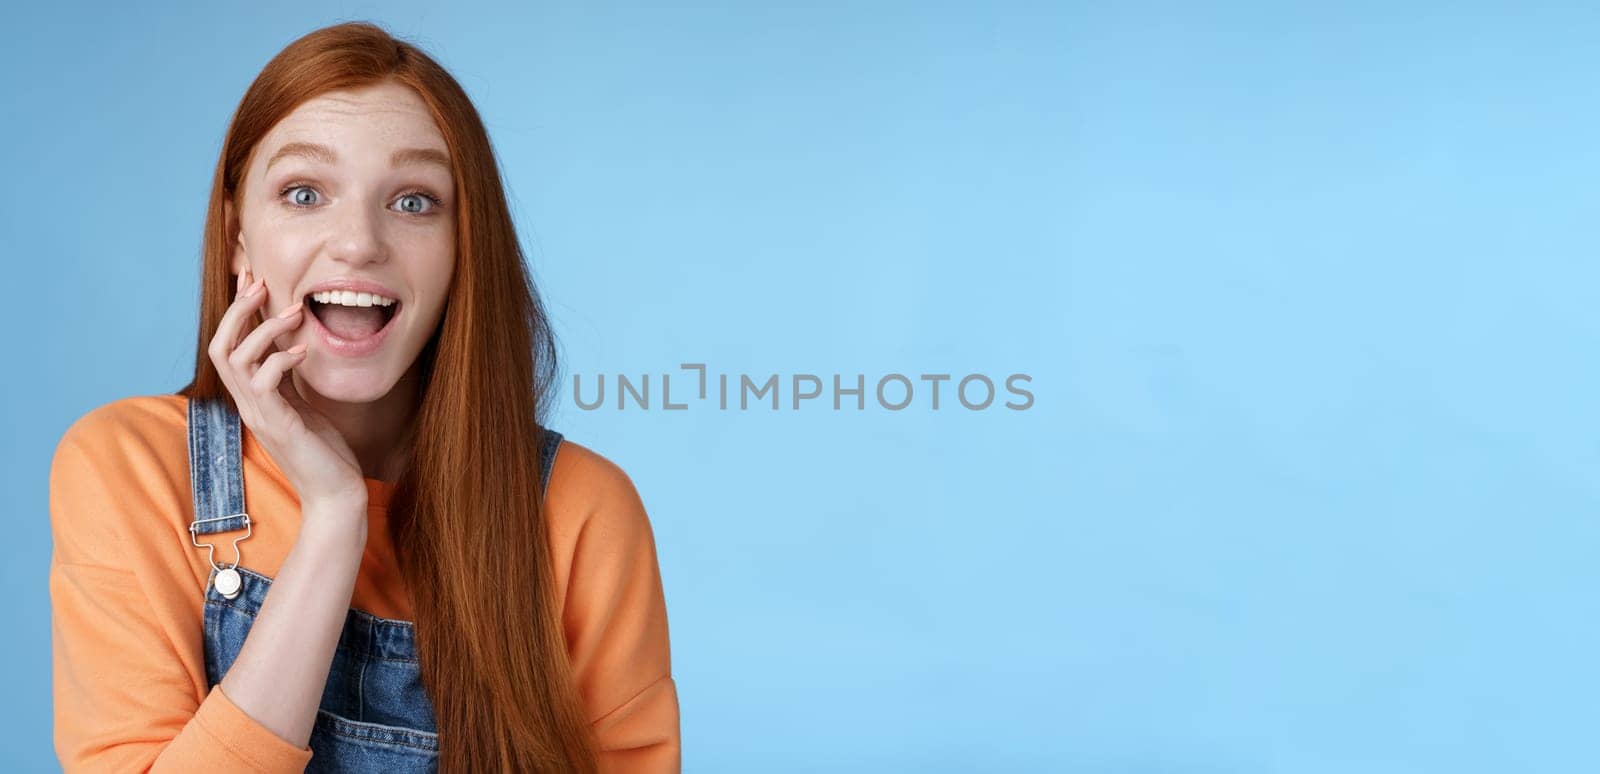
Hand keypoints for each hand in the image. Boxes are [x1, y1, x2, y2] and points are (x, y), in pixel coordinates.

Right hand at [207, 266, 367, 511]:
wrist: (335, 494)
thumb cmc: (324, 452)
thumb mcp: (303, 407)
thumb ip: (289, 381)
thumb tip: (290, 347)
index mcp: (254, 398)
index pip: (230, 347)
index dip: (236, 312)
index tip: (252, 280)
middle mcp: (248, 404)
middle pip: (221, 347)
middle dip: (238, 311)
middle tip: (261, 284)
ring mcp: (259, 416)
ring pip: (236, 360)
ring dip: (263, 330)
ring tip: (294, 312)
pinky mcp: (278, 425)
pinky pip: (263, 384)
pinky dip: (281, 359)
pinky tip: (304, 350)